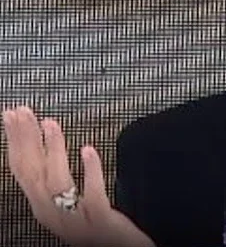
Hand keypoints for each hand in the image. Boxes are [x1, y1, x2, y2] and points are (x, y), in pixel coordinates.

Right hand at [3, 107, 154, 246]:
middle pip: (34, 173)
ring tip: (51, 123)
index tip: (12, 116)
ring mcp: (74, 218)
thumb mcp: (68, 204)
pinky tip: (88, 150)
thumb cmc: (95, 227)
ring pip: (58, 181)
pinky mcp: (99, 221)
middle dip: (25, 140)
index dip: (15, 142)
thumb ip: (58, 182)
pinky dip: (90, 171)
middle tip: (21, 112)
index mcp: (43, 206)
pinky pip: (92, 194)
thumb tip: (47, 149)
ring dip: (53, 149)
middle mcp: (52, 213)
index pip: (23, 171)